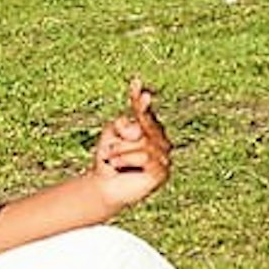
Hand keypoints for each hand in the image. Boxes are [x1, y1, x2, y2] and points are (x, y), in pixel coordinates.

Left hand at [90, 81, 171, 203]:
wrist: (105, 186)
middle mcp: (160, 140)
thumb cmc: (108, 158)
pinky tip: (118, 165)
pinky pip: (145, 157)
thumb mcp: (110, 134)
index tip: (136, 83)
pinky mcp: (162, 172)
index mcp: (148, 128)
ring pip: (142, 142)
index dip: (139, 99)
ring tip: (112, 160)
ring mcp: (163, 156)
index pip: (144, 111)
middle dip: (121, 136)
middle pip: (144, 126)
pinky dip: (126, 159)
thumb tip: (138, 129)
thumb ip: (122, 125)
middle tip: (107, 150)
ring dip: (119, 151)